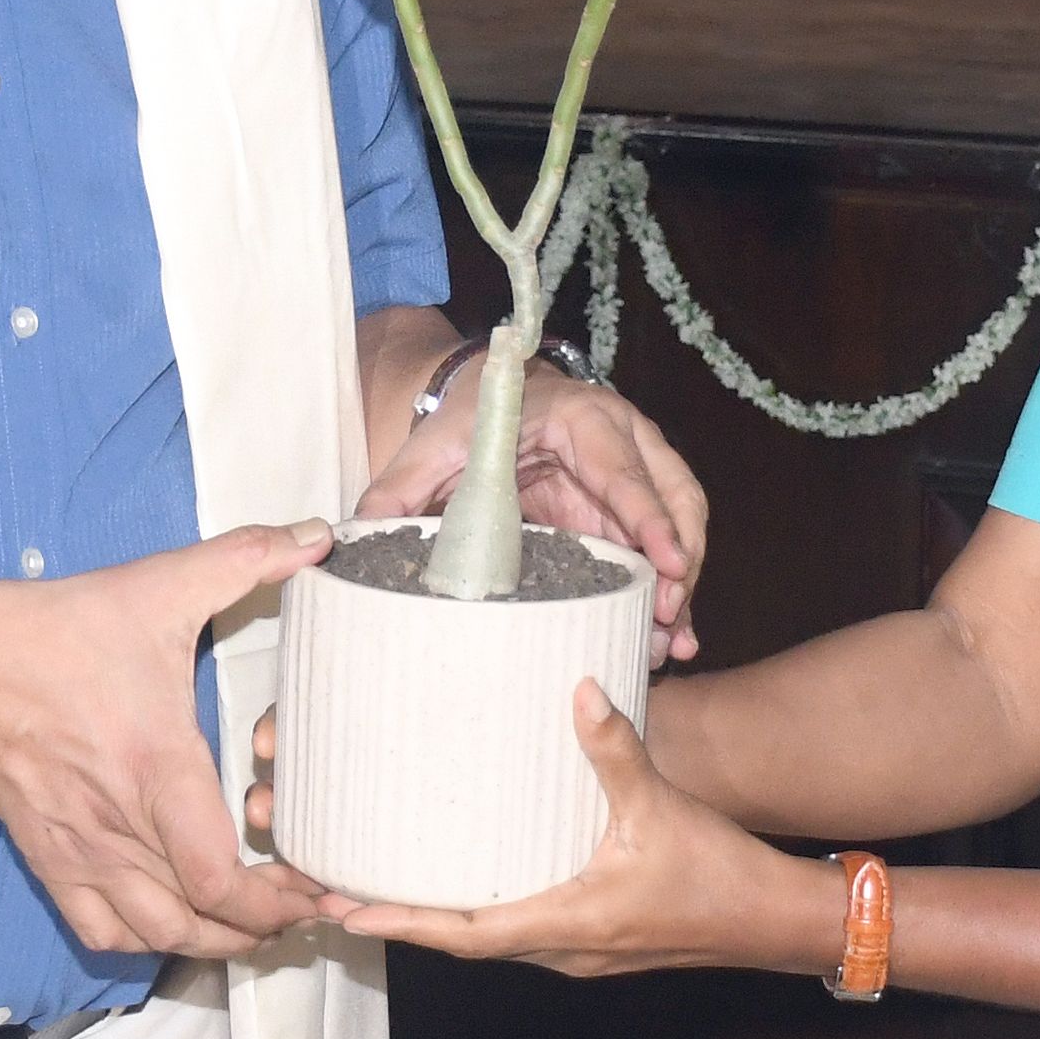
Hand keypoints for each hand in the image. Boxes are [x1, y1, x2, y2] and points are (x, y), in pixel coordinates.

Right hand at [0, 523, 335, 961]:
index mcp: (155, 768)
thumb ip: (246, 558)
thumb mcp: (160, 586)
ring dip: (211, 939)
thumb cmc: (61, 630)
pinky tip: (178, 916)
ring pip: (155, 937)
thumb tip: (318, 537)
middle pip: (198, 923)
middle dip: (262, 926)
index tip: (315, 887)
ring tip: (253, 919)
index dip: (277, 901)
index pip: (219, 878)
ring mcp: (80, 851)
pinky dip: (147, 940)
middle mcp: (118, 825)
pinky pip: (101, 933)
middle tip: (301, 906)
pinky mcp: (50, 861)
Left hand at [309, 681, 842, 974]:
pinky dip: (477, 909)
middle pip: (462, 941)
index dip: (401, 924)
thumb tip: (578, 688)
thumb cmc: (722, 875)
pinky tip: (464, 876)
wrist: (777, 922)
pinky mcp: (592, 938)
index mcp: (568, 925)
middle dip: (400, 919)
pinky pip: (517, 928)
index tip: (343, 910)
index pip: (465, 933)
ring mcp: (576, 950)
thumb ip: (615, 748)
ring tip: (380, 883)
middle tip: (335, 889)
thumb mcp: (661, 806)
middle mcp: (561, 949)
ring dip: (434, 917)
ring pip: (488, 937)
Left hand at [358, 366, 710, 660]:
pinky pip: (664, 543)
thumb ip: (397, 490)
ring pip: (681, 522)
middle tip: (665, 615)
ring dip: (682, 580)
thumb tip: (357, 536)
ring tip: (670, 639)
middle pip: (674, 497)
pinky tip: (670, 634)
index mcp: (580, 417)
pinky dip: (670, 586)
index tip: (666, 563)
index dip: (649, 519)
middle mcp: (623, 437)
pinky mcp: (629, 505)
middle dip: (678, 558)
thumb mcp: (430, 451)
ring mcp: (634, 470)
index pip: (624, 471)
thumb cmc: (464, 421)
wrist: (483, 399)